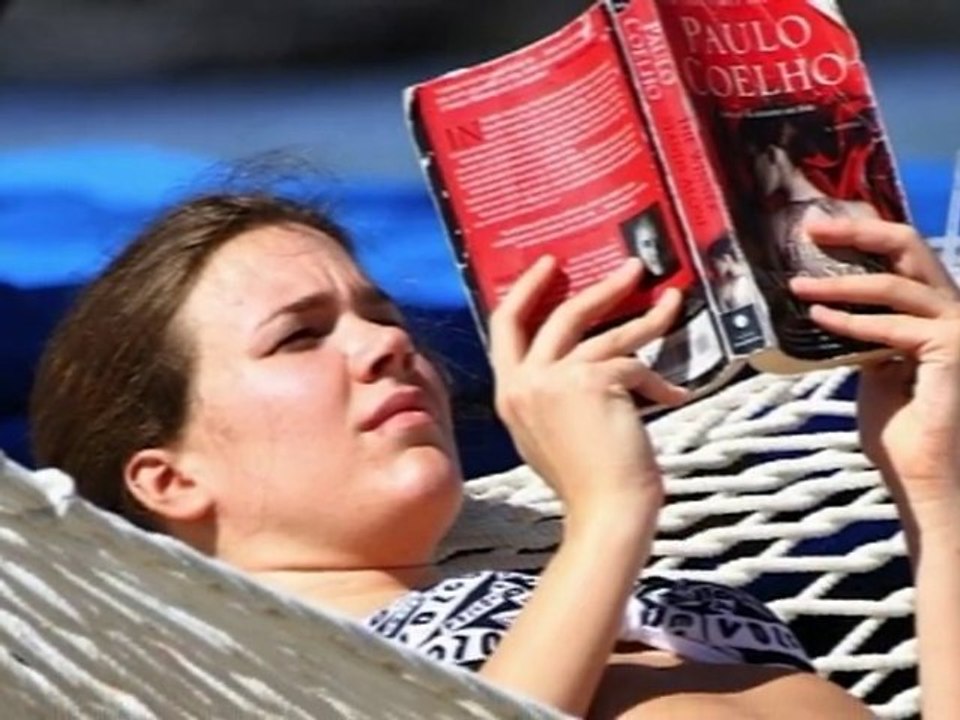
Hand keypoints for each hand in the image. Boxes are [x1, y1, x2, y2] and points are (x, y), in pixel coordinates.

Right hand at [488, 256, 687, 524]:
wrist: (605, 511)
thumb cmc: (585, 480)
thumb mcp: (547, 431)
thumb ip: (550, 391)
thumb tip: (580, 354)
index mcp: (509, 393)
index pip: (504, 326)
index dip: (526, 290)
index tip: (547, 266)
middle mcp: (524, 382)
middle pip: (559, 315)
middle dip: (598, 288)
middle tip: (628, 268)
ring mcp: (554, 381)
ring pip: (604, 332)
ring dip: (643, 314)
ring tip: (669, 300)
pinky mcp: (591, 382)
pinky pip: (631, 364)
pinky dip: (658, 379)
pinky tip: (676, 392)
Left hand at [789, 218, 959, 509]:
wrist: (926, 477)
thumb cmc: (902, 430)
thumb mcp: (874, 368)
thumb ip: (862, 336)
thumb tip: (827, 309)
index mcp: (935, 310)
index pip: (900, 257)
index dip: (862, 234)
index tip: (817, 227)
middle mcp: (954, 309)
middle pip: (907, 246)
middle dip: (856, 231)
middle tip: (809, 225)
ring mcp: (959, 326)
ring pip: (893, 284)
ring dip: (839, 282)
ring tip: (796, 284)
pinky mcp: (954, 347)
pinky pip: (892, 326)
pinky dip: (851, 320)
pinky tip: (818, 315)